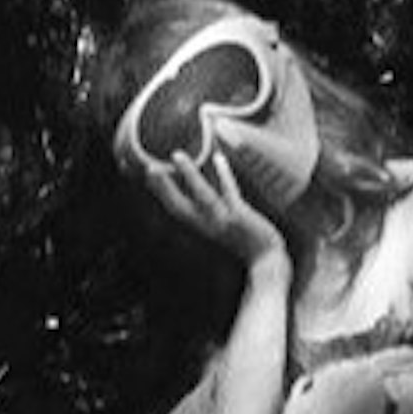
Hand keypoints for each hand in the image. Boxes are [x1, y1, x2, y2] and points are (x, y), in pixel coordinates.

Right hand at [142, 128, 289, 277]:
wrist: (265, 258)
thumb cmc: (243, 238)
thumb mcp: (221, 225)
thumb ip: (210, 209)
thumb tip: (204, 181)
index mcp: (200, 226)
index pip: (173, 208)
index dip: (159, 191)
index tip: (147, 172)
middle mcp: (206, 225)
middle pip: (178, 205)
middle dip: (162, 187)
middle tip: (148, 167)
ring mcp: (222, 221)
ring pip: (202, 195)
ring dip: (189, 175)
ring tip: (176, 155)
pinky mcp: (240, 216)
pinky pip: (230, 192)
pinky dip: (224, 175)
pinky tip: (218, 158)